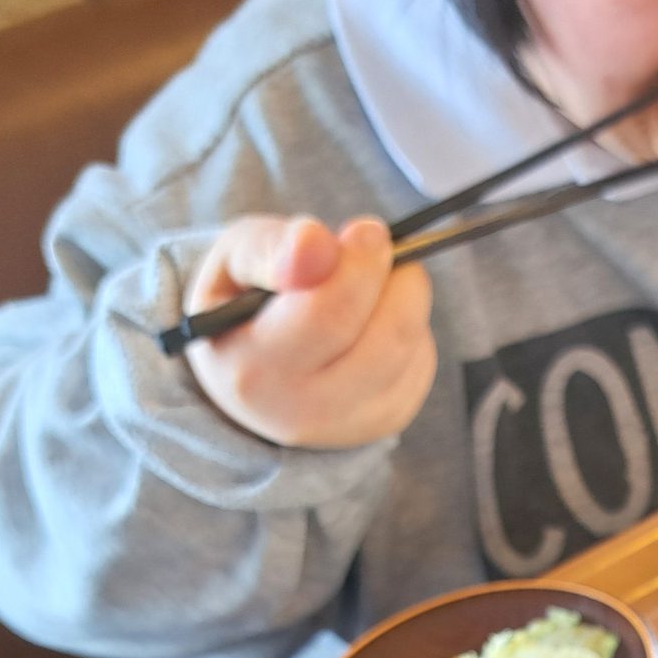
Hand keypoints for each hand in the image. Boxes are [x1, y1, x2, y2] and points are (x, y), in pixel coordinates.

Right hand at [184, 215, 436, 449]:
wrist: (256, 377)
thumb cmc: (246, 305)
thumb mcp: (236, 263)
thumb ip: (268, 249)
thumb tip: (315, 244)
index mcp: (253, 371)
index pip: (328, 316)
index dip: (359, 266)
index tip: (367, 231)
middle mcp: (302, 412)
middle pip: (386, 337)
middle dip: (396, 279)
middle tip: (379, 247)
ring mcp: (349, 425)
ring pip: (410, 348)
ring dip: (407, 299)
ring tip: (375, 280)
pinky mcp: (386, 422)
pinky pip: (422, 363)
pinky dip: (413, 328)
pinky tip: (377, 317)